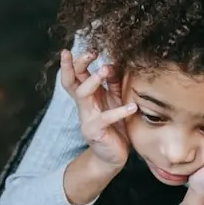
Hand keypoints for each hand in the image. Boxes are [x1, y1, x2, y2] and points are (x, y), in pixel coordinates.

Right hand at [60, 50, 135, 170]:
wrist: (112, 156)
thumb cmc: (115, 126)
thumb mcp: (115, 101)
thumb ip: (114, 84)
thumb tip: (115, 63)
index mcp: (88, 96)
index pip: (75, 76)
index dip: (71, 63)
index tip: (70, 48)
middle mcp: (84, 105)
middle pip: (73, 81)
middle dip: (78, 64)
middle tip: (91, 53)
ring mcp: (87, 118)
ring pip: (83, 94)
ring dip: (94, 80)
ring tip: (106, 69)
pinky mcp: (95, 131)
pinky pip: (106, 118)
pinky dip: (120, 111)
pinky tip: (133, 107)